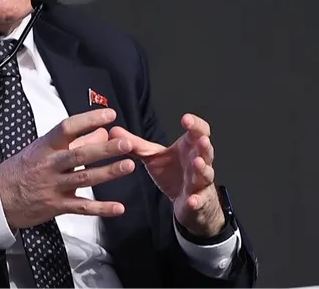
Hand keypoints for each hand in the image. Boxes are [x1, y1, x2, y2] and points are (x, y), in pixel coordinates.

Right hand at [0, 108, 135, 229]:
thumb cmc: (21, 170)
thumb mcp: (41, 149)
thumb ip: (72, 142)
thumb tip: (99, 132)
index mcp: (46, 147)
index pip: (68, 128)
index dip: (88, 120)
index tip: (108, 115)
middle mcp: (50, 165)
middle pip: (80, 155)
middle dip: (105, 149)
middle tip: (125, 142)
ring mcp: (54, 186)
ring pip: (84, 178)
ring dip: (108, 173)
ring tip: (128, 166)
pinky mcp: (57, 206)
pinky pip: (82, 207)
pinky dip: (101, 208)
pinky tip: (118, 207)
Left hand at [108, 113, 224, 236]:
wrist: (185, 200)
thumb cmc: (172, 172)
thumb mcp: (152, 157)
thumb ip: (135, 144)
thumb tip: (113, 131)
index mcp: (188, 147)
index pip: (198, 132)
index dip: (194, 125)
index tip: (185, 119)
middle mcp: (198, 162)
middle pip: (206, 151)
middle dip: (204, 145)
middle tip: (201, 139)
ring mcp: (199, 182)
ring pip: (206, 174)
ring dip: (203, 169)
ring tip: (198, 163)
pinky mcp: (197, 200)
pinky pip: (198, 200)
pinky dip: (195, 200)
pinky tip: (191, 200)